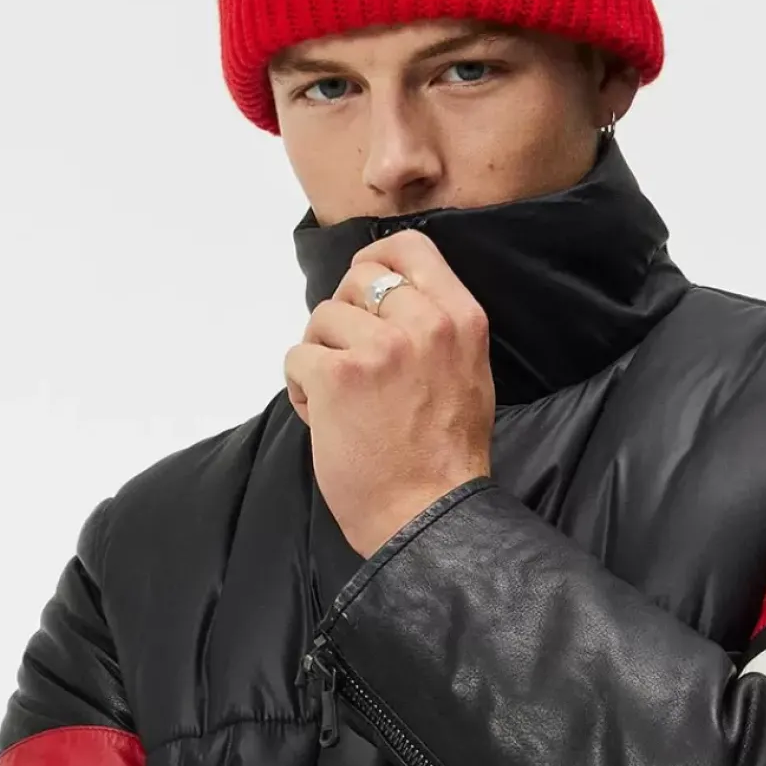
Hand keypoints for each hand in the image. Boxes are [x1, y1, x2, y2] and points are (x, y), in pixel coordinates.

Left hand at [284, 228, 495, 558]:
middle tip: (350, 363)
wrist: (429, 516)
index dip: (375, 259)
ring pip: (321, 319)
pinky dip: (301, 390)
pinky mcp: (337, 377)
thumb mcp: (468, 376)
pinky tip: (326, 421)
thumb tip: (389, 297)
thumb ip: (438, 329)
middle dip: (343, 318)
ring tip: (343, 403)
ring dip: (320, 358)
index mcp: (461, 319)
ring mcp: (379, 349)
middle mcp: (423, 324)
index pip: (411, 249)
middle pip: (357, 280)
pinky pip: (296, 358)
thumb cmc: (445, 460)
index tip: (360, 283)